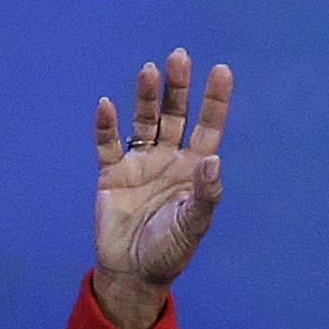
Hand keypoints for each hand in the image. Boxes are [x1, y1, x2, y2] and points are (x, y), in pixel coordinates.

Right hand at [92, 48, 231, 328]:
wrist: (133, 272)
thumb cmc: (170, 251)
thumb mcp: (192, 225)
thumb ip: (204, 195)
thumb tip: (214, 160)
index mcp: (194, 171)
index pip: (208, 128)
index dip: (215, 101)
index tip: (222, 70)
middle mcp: (169, 159)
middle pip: (176, 116)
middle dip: (179, 88)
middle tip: (180, 56)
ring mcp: (140, 163)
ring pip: (144, 121)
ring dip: (147, 97)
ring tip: (150, 71)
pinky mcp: (112, 173)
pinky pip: (108, 144)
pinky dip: (107, 125)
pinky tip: (107, 105)